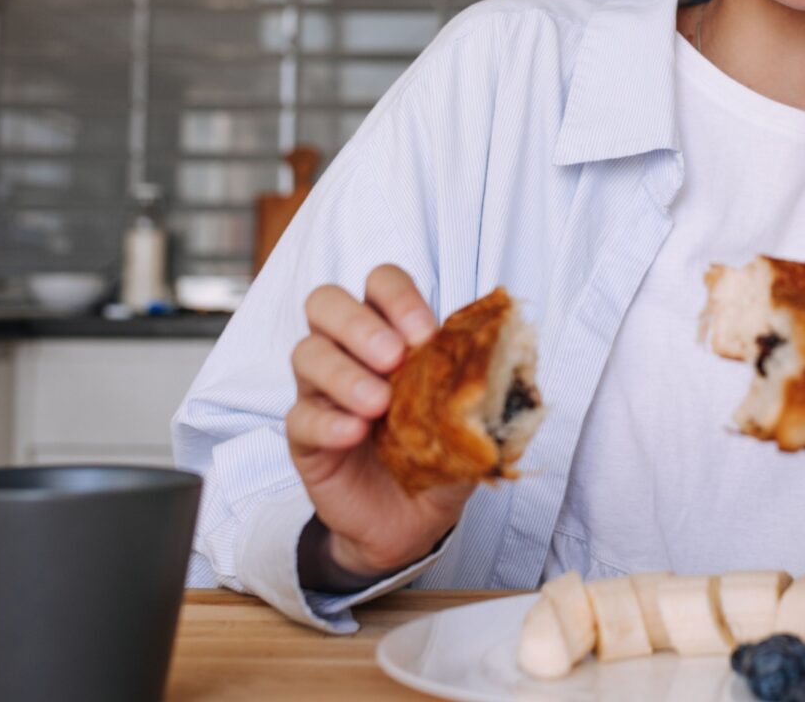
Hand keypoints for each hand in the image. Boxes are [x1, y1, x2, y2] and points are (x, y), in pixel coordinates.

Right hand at [289, 265, 473, 577]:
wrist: (413, 521)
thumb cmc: (438, 456)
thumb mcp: (470, 422)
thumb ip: (481, 390)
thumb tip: (503, 365)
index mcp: (391, 334)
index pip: (380, 284)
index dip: (398, 298)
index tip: (426, 334)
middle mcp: (349, 353)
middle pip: (326, 303)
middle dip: (358, 323)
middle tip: (393, 357)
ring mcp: (321, 392)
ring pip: (307, 354)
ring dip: (344, 372)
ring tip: (379, 403)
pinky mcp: (305, 438)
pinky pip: (301, 417)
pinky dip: (328, 421)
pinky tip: (354, 434)